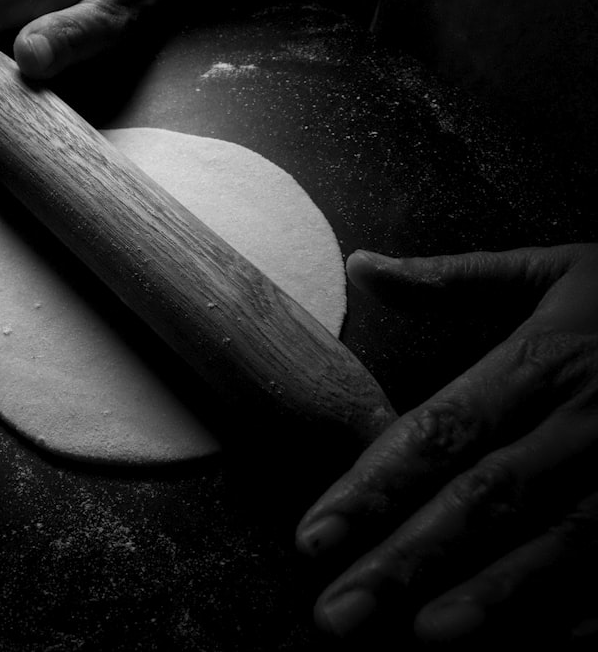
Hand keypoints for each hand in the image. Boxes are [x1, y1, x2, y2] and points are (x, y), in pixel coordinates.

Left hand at [296, 244, 597, 644]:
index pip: (438, 432)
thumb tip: (360, 266)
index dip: (371, 488)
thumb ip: (454, 279)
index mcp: (546, 360)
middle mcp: (590, 421)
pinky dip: (592, 611)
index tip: (310, 538)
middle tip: (335, 614)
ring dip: (492, 598)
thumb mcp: (557, 271)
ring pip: (561, 544)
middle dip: (405, 560)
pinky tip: (538, 649)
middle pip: (483, 499)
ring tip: (422, 639)